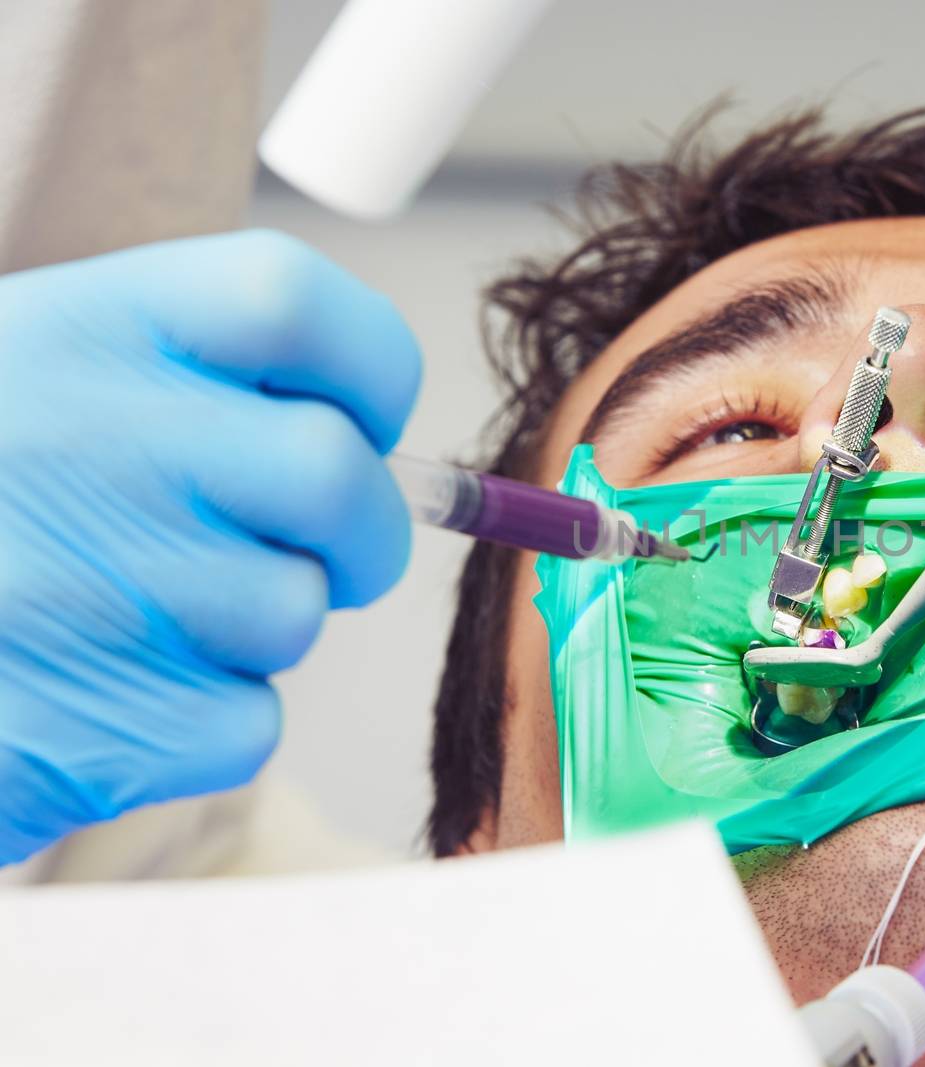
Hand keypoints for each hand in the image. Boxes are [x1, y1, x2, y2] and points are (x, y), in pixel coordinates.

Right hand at [0, 231, 420, 862]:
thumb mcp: (36, 381)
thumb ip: (191, 383)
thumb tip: (372, 444)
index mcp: (79, 328)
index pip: (294, 304)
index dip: (366, 368)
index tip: (356, 415)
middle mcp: (91, 442)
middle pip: (336, 479)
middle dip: (356, 531)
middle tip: (313, 547)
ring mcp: (94, 588)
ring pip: (295, 612)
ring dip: (250, 628)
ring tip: (131, 613)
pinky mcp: (101, 724)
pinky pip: (246, 721)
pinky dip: (201, 720)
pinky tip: (102, 690)